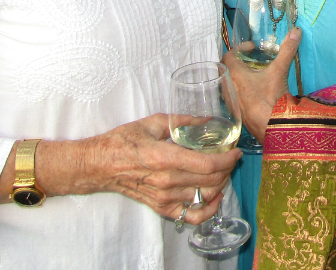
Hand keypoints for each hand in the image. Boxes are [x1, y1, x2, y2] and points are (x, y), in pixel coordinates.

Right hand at [77, 113, 239, 224]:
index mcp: (165, 157)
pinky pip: (191, 216)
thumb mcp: (152, 123)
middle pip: (211, 180)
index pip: (208, 163)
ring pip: (205, 196)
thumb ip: (183, 120)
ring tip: (223, 172)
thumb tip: (208, 119)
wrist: (99, 165)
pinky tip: (214, 198)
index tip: (236, 151)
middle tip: (231, 158)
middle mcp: (167, 180)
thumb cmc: (123, 141)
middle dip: (228, 169)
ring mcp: (164, 197)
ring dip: (221, 184)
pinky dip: (208, 210)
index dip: (228, 159)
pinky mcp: (161, 207)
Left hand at [222, 28, 300, 140]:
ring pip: (231, 86)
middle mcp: (229, 89)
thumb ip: (287, 50)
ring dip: (240, 79)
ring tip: (255, 76)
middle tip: (253, 61)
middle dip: (239, 64)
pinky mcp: (239, 115)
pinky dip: (243, 93)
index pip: (228, 56)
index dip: (239, 48)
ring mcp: (233, 103)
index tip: (253, 48)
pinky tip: (257, 94)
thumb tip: (296, 31)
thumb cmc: (271, 98)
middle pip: (227, 71)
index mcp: (234, 75)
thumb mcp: (279, 71)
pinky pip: (236, 99)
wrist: (272, 129)